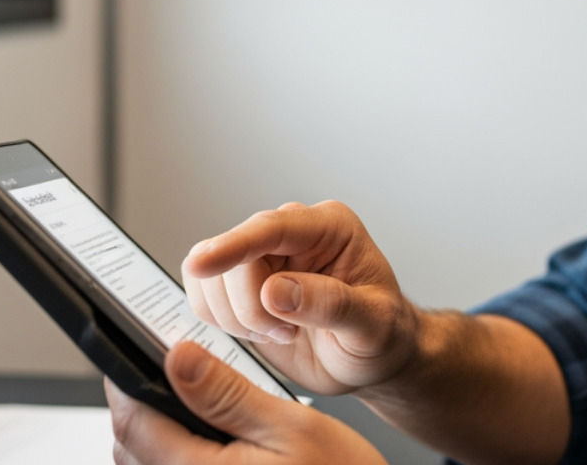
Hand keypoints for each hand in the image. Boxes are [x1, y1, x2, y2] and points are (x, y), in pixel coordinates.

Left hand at [108, 340, 387, 464]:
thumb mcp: (291, 426)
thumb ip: (227, 395)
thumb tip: (178, 359)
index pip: (133, 424)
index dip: (124, 381)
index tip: (131, 350)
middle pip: (130, 448)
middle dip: (137, 406)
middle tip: (161, 371)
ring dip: (153, 433)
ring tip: (183, 401)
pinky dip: (173, 455)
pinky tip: (204, 439)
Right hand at [181, 201, 417, 394]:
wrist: (372, 358)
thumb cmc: (382, 335)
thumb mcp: (373, 325)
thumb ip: (331, 304)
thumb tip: (276, 291)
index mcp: (330, 228)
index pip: (273, 227)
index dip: (234, 245)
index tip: (204, 264)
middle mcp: (292, 236)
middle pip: (235, 258)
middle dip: (251, 308)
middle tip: (287, 332)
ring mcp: (263, 258)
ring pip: (211, 277)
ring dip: (237, 317)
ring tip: (281, 332)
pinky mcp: (242, 286)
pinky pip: (204, 295)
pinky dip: (222, 322)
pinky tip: (263, 333)